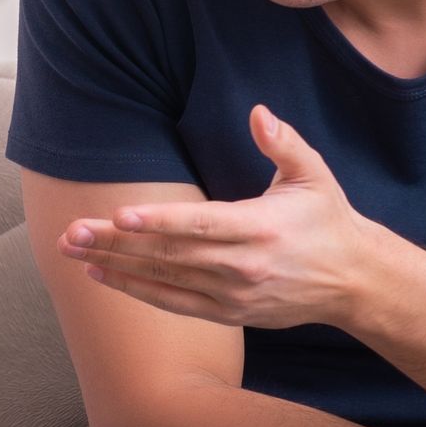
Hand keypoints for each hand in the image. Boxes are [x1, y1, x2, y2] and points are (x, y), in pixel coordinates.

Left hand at [58, 105, 382, 328]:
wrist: (354, 281)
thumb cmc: (328, 220)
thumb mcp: (313, 175)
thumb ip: (283, 142)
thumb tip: (258, 113)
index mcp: (261, 227)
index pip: (201, 224)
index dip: (159, 221)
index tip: (120, 216)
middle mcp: (244, 266)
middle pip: (170, 254)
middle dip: (116, 243)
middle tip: (70, 231)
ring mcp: (234, 295)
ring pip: (165, 280)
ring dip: (116, 266)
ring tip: (73, 250)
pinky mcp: (229, 313)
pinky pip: (174, 304)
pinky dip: (137, 291)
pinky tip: (103, 276)